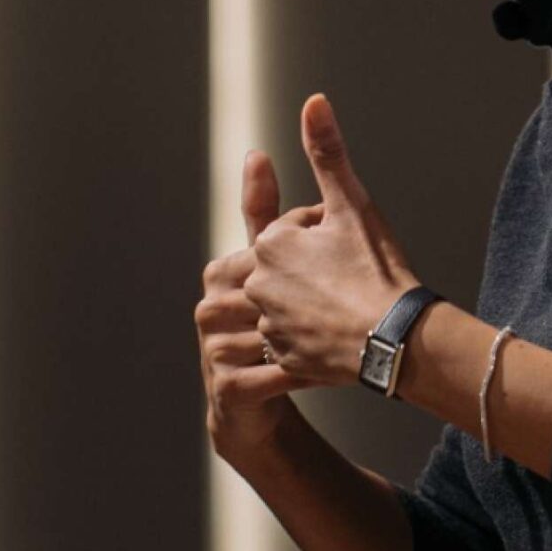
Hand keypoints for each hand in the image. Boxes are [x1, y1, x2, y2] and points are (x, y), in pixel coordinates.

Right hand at [196, 148, 311, 470]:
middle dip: (305, 300)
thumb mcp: (271, 263)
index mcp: (223, 272)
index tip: (338, 269)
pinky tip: (324, 373)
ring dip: (304, 338)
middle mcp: (211, 308)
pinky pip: (266, 378)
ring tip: (336, 339)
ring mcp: (214, 350)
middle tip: (341, 307)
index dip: (308, 258)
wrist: (258, 399)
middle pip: (266, 293)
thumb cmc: (274, 324)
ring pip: (268, 336)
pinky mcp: (227, 389)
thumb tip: (255, 151)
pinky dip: (297, 376)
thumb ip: (262, 208)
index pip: (267, 249)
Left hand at [245, 95, 422, 389]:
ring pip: (294, 301)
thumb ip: (327, 151)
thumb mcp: (353, 203)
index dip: (331, 236)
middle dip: (320, 268)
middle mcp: (258, 283)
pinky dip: (317, 334)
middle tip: (355, 278)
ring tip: (352, 306)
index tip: (355, 250)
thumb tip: (314, 100)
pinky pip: (296, 339)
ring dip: (318, 301)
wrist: (396, 338)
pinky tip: (344, 332)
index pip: (299, 230)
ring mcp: (269, 324)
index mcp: (270, 243)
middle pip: (292, 266)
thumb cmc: (377, 268)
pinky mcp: (283, 357)